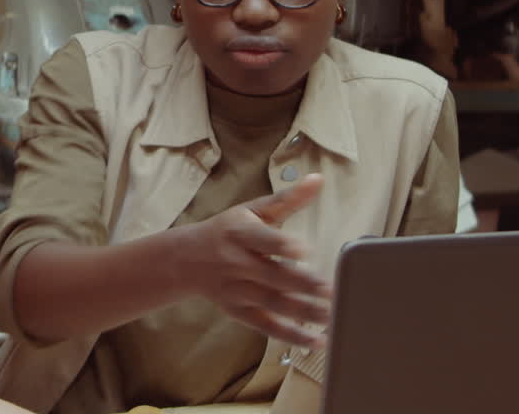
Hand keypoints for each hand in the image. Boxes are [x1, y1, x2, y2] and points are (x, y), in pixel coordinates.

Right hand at [182, 173, 331, 346]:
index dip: (281, 245)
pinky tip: (316, 340)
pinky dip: (291, 335)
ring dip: (303, 312)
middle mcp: (236, 262)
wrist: (186, 260)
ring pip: (273, 303)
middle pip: (272, 276)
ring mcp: (237, 290)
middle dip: (302, 285)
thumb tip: (318, 179)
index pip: (261, 240)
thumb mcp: (252, 210)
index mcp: (239, 232)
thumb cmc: (228, 231)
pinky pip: (267, 325)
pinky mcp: (239, 312)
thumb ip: (287, 198)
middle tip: (331, 290)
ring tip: (332, 316)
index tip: (303, 250)